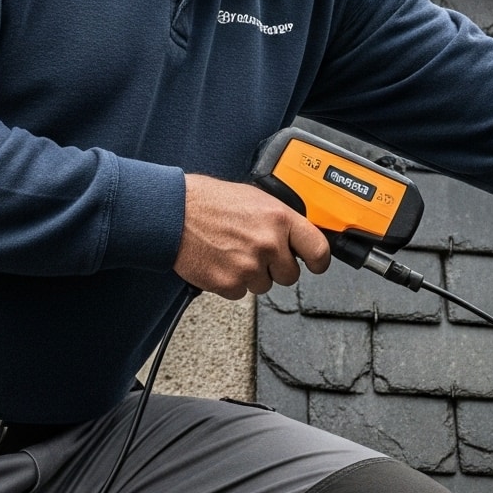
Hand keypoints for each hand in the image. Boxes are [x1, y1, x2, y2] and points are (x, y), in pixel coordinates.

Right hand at [176, 174, 331, 297]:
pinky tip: (220, 261)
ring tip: (232, 252)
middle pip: (290, 275)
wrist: (174, 213)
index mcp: (279, 218)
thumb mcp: (255, 199)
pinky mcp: (229, 283)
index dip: (319, 261)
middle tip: (255, 252)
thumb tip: (297, 236)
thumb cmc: (210, 202)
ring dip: (251, 274)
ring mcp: (248, 266)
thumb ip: (280, 220)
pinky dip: (231, 282)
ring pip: (264, 285)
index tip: (316, 264)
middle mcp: (267, 243)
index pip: (318, 249)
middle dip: (275, 267)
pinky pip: (240, 293)